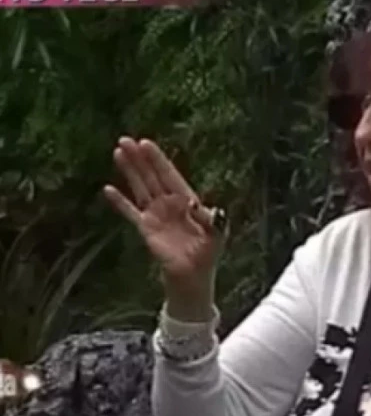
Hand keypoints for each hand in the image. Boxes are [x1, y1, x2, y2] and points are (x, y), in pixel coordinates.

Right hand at [103, 137, 224, 318]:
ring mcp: (156, 215)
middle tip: (125, 139)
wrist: (193, 276)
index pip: (170, 175)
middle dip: (140, 158)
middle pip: (152, 176)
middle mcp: (170, 203)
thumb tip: (212, 209)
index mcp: (188, 200)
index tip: (146, 143)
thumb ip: (215, 221)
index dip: (158, 160)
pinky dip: (119, 202)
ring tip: (118, 152)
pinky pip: (130, 212)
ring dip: (129, 171)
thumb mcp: (217, 235)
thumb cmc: (208, 254)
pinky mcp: (145, 229)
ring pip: (140, 188)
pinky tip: (108, 189)